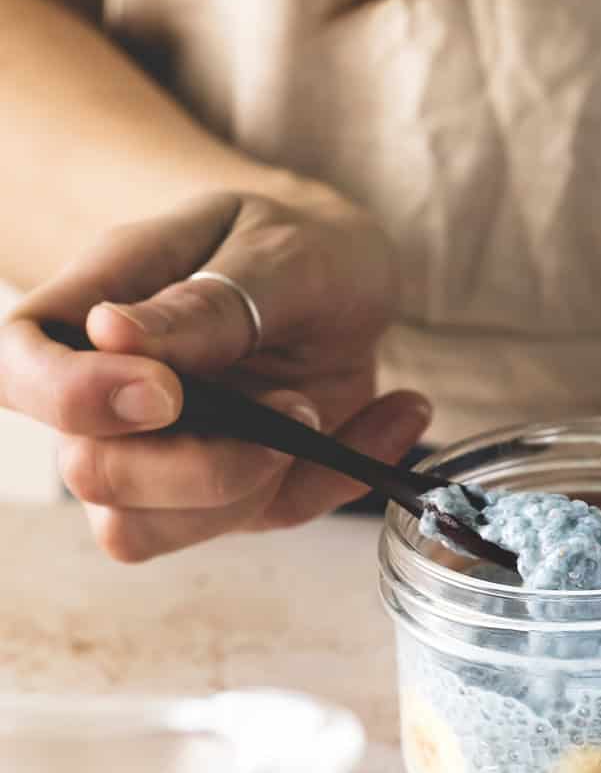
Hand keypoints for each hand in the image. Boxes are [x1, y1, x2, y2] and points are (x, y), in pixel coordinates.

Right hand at [0, 180, 430, 559]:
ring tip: (324, 409)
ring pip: (150, 530)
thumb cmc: (292, 242)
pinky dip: (334, 483)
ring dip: (252, 488)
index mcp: (87, 312)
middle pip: (91, 474)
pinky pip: (261, 520)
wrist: (345, 275)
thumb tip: (111, 332)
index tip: (167, 392)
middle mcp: (108, 401)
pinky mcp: (228, 496)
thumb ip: (209, 298)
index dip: (71, 398)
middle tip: (293, 406)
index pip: (17, 368)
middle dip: (196, 465)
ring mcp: (162, 461)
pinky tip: (391, 415)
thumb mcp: (276, 246)